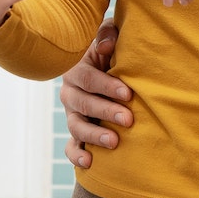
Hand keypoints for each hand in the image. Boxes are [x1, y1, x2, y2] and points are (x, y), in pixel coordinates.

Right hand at [61, 20, 130, 168]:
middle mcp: (70, 92)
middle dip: (106, 112)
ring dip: (94, 136)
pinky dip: (77, 155)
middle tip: (128, 120)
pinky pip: (71, 146)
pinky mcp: (76, 132)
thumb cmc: (111, 51)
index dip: (107, 86)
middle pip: (84, 104)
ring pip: (77, 127)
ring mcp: (72, 114)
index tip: (128, 94)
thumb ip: (107, 35)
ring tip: (114, 143)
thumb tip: (107, 45)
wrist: (106, 68)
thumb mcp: (109, 36)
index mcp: (77, 69)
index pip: (88, 78)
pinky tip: (89, 163)